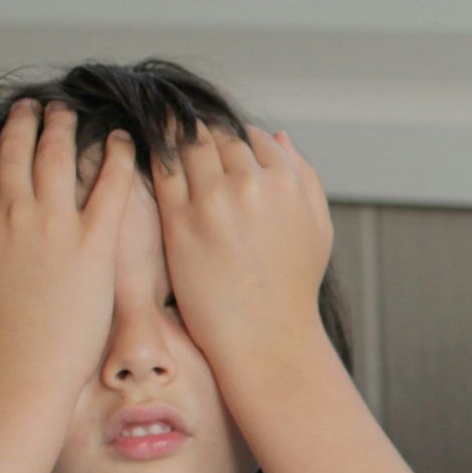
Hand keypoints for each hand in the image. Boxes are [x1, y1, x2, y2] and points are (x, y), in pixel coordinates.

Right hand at [0, 99, 134, 383]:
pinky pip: (110, 189)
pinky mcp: (93, 243)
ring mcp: (54, 225)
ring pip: (58, 157)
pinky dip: (117, 158)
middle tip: (35, 106)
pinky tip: (123, 140)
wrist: (22, 370)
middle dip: (25, 122)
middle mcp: (12, 214)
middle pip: (17, 151)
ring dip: (64, 127)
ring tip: (71, 112)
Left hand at [151, 123, 332, 365]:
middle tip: (188, 143)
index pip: (253, 137)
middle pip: (218, 135)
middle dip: (204, 136)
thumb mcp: (319, 228)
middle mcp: (250, 184)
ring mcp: (212, 201)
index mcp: (287, 183)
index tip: (223, 151)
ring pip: (186, 144)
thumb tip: (278, 135)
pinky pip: (162, 171)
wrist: (267, 337)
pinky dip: (156, 159)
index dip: (237, 140)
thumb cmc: (294, 286)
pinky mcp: (179, 221)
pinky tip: (152, 161)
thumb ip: (306, 177)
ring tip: (166, 146)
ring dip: (175, 140)